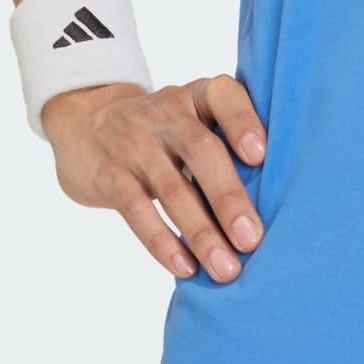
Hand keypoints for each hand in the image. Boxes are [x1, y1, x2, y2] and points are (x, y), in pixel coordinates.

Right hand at [42, 75, 268, 283]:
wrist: (86, 124)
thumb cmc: (166, 130)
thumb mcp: (193, 117)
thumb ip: (226, 143)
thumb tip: (277, 198)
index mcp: (198, 95)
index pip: (224, 96)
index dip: (243, 122)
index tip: (262, 155)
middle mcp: (168, 113)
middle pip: (202, 152)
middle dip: (229, 198)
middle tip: (252, 239)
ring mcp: (136, 144)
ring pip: (173, 190)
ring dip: (202, 233)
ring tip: (227, 269)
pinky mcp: (111, 177)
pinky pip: (138, 211)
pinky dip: (163, 243)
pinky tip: (186, 268)